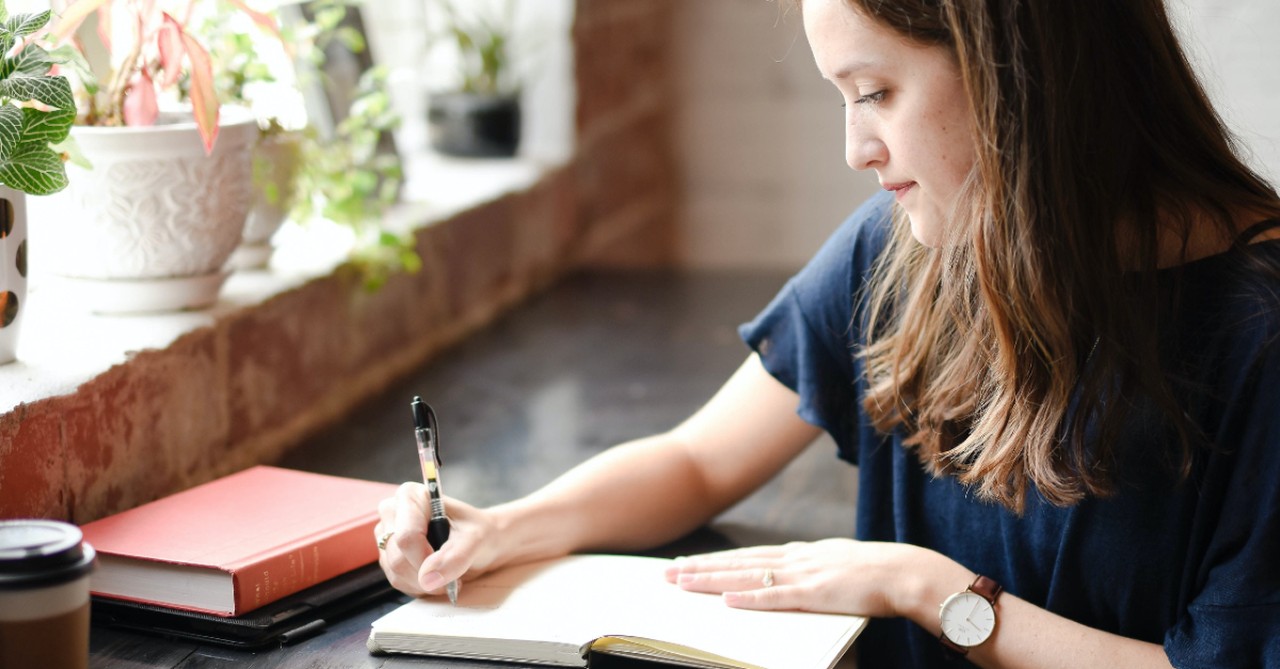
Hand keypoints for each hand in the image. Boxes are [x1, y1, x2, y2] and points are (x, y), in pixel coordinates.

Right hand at [375, 483, 500, 596]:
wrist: (480, 542)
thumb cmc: (478, 532)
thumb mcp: (476, 539)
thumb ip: (455, 556)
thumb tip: (428, 578)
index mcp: (411, 496)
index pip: (407, 536)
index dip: (425, 559)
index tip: (448, 567)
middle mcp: (393, 512)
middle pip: (398, 558)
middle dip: (427, 575)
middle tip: (453, 574)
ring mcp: (387, 535)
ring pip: (396, 573)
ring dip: (425, 583)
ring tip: (447, 574)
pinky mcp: (388, 556)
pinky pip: (397, 581)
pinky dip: (419, 586)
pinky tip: (435, 576)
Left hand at [664, 538, 932, 617]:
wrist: (906, 572)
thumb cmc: (878, 574)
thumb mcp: (837, 565)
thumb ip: (813, 571)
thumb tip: (793, 578)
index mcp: (802, 553)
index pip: (749, 555)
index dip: (717, 560)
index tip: (689, 563)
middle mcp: (796, 559)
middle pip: (738, 562)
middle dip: (701, 567)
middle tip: (667, 573)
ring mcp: (803, 575)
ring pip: (747, 575)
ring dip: (712, 579)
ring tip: (682, 582)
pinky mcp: (815, 594)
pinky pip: (775, 597)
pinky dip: (748, 598)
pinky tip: (725, 599)